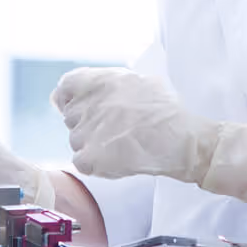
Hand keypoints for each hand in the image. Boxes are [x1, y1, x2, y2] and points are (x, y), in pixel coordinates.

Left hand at [52, 67, 246, 203]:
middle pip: (70, 117)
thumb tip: (86, 90)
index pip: (65, 87)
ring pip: (76, 141)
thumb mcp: (140, 81)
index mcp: (99, 81)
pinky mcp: (90, 156)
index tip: (80, 108)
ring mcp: (86, 131)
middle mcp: (88, 103)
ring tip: (120, 145)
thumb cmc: (167, 112)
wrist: (182, 140)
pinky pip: (81, 162)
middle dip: (86, 125)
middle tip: (114, 131)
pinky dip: (96, 165)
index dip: (69, 99)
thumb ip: (109, 84)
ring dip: (92, 145)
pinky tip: (117, 160)